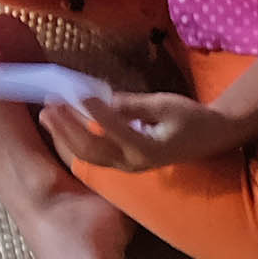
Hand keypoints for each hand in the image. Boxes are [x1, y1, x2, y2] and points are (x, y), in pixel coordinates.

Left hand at [41, 91, 237, 170]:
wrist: (211, 137)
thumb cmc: (191, 118)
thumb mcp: (165, 105)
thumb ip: (133, 105)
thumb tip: (103, 100)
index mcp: (147, 149)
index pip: (113, 129)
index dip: (94, 111)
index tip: (77, 93)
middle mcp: (132, 162)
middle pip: (91, 149)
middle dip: (66, 128)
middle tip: (49, 105)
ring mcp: (126, 165)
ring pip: (88, 155)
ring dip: (65, 134)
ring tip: (47, 114)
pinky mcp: (122, 161)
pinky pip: (93, 154)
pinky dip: (74, 138)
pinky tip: (61, 124)